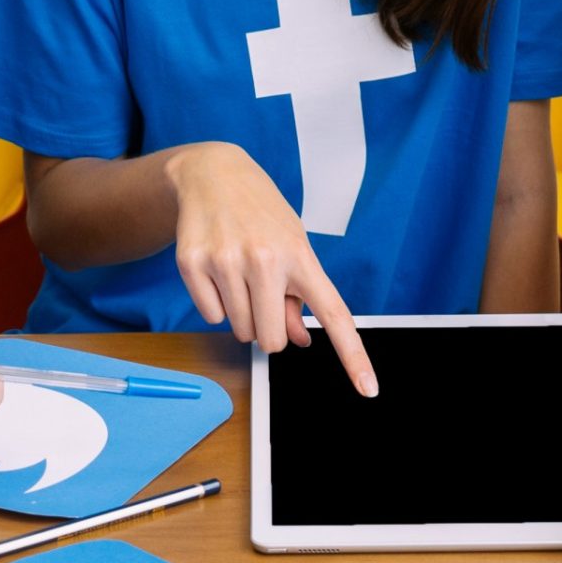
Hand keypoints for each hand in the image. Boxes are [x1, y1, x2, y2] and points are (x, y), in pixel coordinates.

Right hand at [165, 142, 377, 395]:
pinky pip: (210, 317)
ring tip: (240, 275)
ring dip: (242, 315)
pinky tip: (217, 271)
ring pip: (240, 330)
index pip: (333, 314)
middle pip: (271, 340)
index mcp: (299, 255)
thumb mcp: (292, 245)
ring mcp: (225, 261)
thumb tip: (299, 339)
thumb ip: (298, 296)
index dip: (353, 356)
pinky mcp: (192, 263)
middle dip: (268, 330)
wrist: (213, 173)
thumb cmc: (261, 213)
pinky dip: (215, 304)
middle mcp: (264, 259)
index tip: (369, 389)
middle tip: (263, 297)